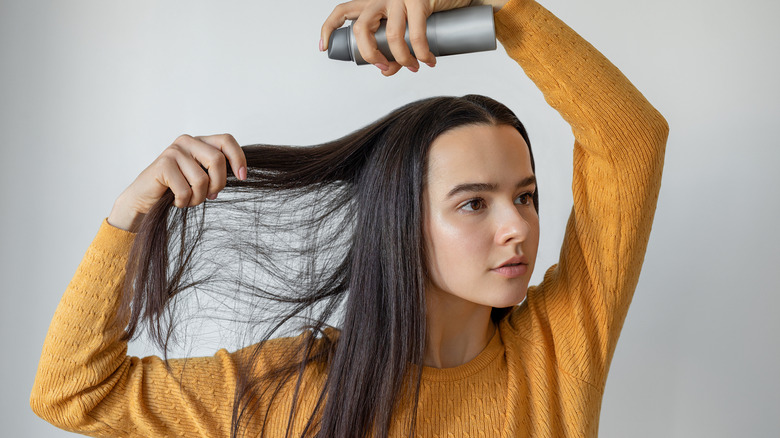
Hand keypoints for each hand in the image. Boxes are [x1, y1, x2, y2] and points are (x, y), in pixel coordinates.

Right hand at [107, 134, 246, 231]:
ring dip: (198, 198)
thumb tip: (240, 173)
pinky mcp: (163, 165)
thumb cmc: (176, 189)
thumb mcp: (201, 176)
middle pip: (217, 160)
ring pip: (202, 179)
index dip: (238, 158)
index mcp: (199, 142)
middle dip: (218, 184)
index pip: (226, 140)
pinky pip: (185, 190)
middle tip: (210, 196)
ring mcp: (174, 151)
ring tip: (189, 200)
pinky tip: (176, 201)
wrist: (144, 199)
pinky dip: (184, 202)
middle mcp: (187, 141)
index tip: (242, 177)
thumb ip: (217, 170)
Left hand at [320, 0, 473, 75]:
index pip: (341, 11)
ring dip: (401, 59)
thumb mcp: (403, 24)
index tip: (324, 47)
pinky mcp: (418, 1)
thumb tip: (387, 71)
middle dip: (370, 55)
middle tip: (384, 68)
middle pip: (361, 28)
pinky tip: (428, 60)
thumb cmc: (426, 7)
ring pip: (389, 35)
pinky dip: (422, 53)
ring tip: (414, 67)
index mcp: (372, 1)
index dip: (329, 29)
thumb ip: (392, 45)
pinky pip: (415, 35)